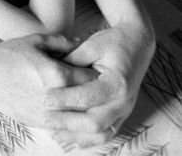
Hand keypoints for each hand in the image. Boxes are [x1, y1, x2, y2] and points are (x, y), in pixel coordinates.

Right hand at [0, 34, 95, 127]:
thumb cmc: (8, 56)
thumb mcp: (34, 41)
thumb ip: (60, 41)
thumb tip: (80, 42)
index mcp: (56, 74)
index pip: (90, 77)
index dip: (98, 73)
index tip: (102, 69)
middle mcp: (56, 97)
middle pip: (89, 101)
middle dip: (98, 95)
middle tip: (103, 87)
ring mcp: (48, 113)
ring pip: (81, 120)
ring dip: (90, 113)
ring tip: (94, 103)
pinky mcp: (41, 123)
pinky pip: (66, 129)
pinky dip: (76, 125)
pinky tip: (79, 117)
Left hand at [44, 23, 154, 147]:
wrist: (137, 44)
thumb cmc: (113, 42)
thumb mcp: (91, 45)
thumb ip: (73, 61)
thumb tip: (50, 75)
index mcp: (117, 83)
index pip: (88, 97)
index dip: (65, 99)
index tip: (45, 98)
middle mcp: (124, 102)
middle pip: (95, 122)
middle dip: (68, 122)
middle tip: (45, 117)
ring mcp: (124, 111)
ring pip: (101, 134)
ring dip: (76, 135)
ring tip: (54, 132)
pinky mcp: (121, 115)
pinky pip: (105, 134)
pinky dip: (87, 139)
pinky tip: (70, 136)